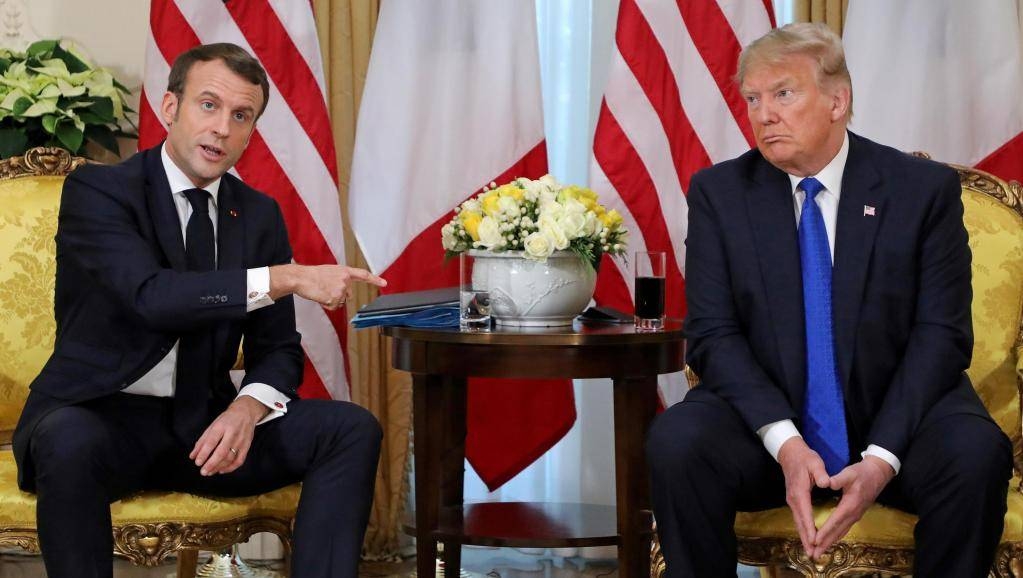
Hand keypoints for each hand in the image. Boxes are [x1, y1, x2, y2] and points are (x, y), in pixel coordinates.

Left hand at [189, 396, 267, 475]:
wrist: (246, 412)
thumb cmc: (227, 420)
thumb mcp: (212, 426)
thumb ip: (202, 441)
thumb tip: (193, 456)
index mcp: (221, 427)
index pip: (211, 442)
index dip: (204, 453)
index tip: (197, 462)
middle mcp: (232, 434)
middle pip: (222, 452)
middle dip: (211, 464)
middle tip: (203, 472)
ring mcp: (241, 441)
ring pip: (230, 458)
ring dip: (219, 467)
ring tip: (210, 472)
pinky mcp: (247, 446)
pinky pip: (239, 460)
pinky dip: (230, 468)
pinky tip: (222, 470)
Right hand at [269, 264, 386, 309]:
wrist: (301, 277)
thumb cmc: (312, 275)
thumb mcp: (330, 272)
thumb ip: (342, 280)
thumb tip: (348, 294)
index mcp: (344, 271)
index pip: (363, 275)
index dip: (374, 279)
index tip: (384, 283)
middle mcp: (345, 280)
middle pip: (348, 295)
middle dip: (339, 296)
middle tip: (325, 289)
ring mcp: (340, 289)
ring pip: (340, 302)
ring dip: (330, 300)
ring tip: (321, 291)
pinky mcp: (334, 298)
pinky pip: (333, 306)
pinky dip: (326, 304)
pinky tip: (320, 296)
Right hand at [777, 437, 830, 557]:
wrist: (790, 453)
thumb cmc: (804, 458)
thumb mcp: (814, 462)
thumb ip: (820, 473)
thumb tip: (827, 483)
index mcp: (800, 492)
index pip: (805, 513)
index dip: (810, 528)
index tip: (815, 541)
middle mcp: (793, 499)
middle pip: (800, 522)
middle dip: (806, 539)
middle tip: (812, 554)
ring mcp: (792, 501)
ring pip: (798, 522)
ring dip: (804, 537)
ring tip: (810, 551)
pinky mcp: (794, 501)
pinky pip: (798, 518)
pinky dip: (803, 530)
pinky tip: (808, 537)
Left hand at [811, 456, 893, 558]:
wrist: (877, 475)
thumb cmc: (862, 473)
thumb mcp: (850, 473)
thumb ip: (838, 479)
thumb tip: (828, 483)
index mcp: (850, 505)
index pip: (834, 521)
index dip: (824, 532)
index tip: (814, 541)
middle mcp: (853, 514)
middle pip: (837, 532)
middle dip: (825, 544)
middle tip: (814, 555)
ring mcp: (855, 516)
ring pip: (841, 533)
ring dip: (829, 543)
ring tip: (819, 553)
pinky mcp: (855, 515)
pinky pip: (844, 530)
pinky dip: (835, 537)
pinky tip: (829, 542)